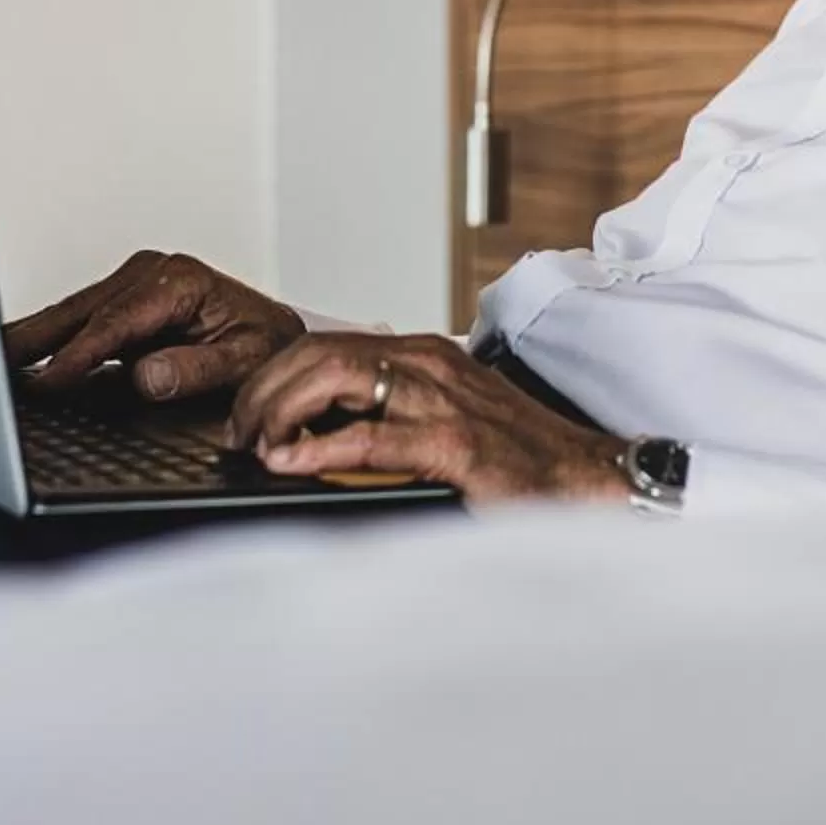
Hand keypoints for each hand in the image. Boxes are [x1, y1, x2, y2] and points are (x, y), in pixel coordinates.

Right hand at [1, 251, 304, 401]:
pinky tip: (21, 358)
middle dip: (33, 338)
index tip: (47, 381)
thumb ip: (196, 369)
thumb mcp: (246, 361)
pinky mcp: (121, 298)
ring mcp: (133, 282)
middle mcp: (151, 273)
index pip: (114, 323)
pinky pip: (78, 320)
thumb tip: (146, 375)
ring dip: (32, 337)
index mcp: (179, 281)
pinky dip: (48, 338)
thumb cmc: (266, 345)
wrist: (277, 334)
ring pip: (71, 312)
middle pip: (80, 310)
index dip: (76, 354)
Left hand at [226, 334, 626, 505]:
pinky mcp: (453, 442)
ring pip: (335, 378)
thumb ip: (391, 415)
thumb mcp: (445, 421)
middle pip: (319, 353)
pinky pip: (368, 436)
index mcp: (424, 355)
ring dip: (280, 410)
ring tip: (255, 444)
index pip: (327, 344)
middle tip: (238, 432)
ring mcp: (442, 398)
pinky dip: (317, 449)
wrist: (586, 480)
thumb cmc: (517, 460)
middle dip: (264, 390)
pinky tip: (288, 464)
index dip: (275, 375)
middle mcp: (429, 364)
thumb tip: (319, 435)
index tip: (247, 413)